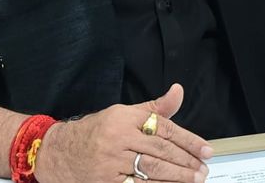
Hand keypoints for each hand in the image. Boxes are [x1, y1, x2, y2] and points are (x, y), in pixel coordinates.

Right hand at [35, 83, 211, 182]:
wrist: (59, 152)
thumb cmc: (97, 131)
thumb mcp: (124, 113)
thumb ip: (154, 107)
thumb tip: (178, 91)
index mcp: (125, 117)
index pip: (163, 128)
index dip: (188, 140)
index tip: (205, 150)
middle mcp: (118, 138)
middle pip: (160, 151)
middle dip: (185, 162)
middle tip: (202, 169)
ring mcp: (111, 162)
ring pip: (151, 171)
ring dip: (176, 178)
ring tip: (193, 180)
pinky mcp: (106, 182)